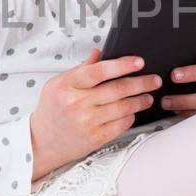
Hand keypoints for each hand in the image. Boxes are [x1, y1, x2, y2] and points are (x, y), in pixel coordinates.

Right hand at [29, 49, 160, 179]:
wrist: (41, 142)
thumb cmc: (52, 110)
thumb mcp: (58, 84)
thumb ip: (80, 69)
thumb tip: (99, 53)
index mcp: (67, 86)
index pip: (99, 71)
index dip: (122, 65)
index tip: (139, 62)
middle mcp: (77, 104)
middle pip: (116, 90)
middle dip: (141, 83)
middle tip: (154, 80)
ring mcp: (86, 122)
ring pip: (122, 108)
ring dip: (140, 101)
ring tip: (148, 96)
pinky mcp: (94, 138)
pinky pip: (120, 125)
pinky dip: (130, 117)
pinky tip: (134, 112)